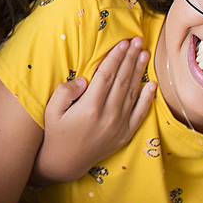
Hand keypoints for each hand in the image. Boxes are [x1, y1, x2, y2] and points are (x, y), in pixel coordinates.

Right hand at [32, 37, 154, 183]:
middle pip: (123, 80)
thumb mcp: (51, 110)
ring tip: (144, 53)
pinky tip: (151, 84)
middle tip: (138, 40)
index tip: (122, 42)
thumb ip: (65, 92)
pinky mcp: (125, 134)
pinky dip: (147, 98)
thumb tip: (84, 80)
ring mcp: (119, 126)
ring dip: (139, 71)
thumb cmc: (56, 133)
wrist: (65, 162)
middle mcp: (108, 115)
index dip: (115, 57)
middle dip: (131, 58)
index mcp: (89, 107)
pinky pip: (140, 113)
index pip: (107, 75)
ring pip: (133, 93)